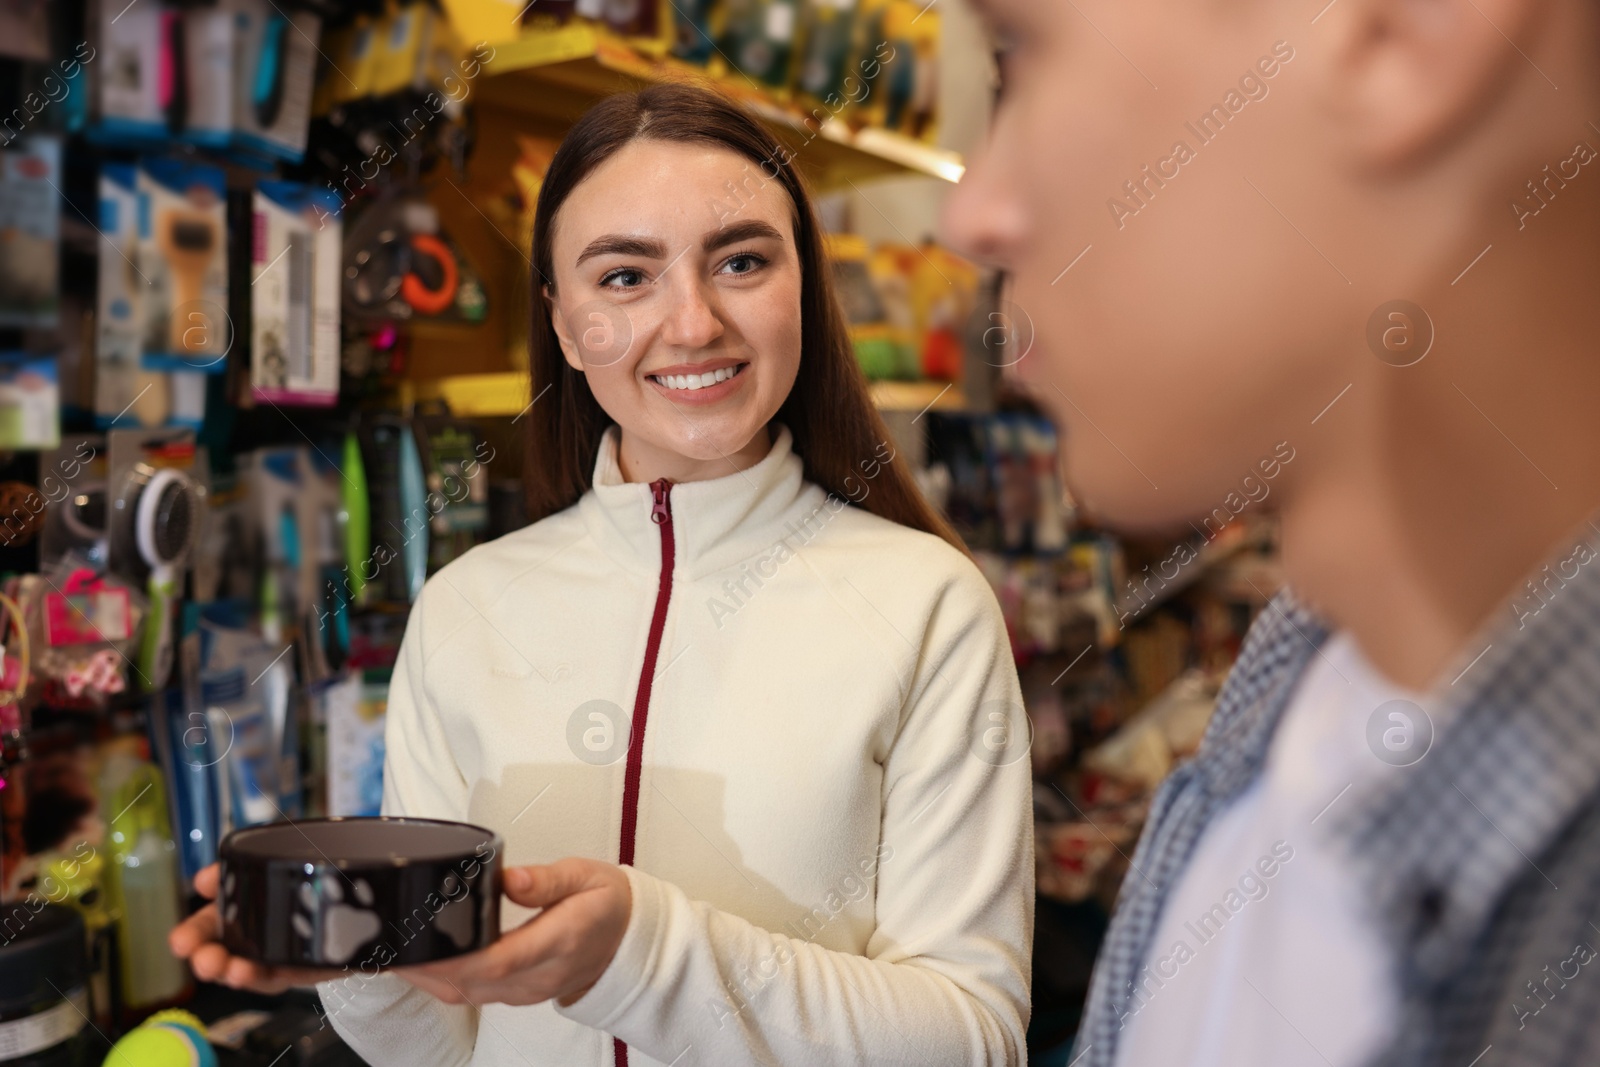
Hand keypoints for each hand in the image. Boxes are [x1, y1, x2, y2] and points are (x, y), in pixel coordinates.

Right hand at [168, 864, 347, 992]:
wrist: (350, 897)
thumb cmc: (299, 878)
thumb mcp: (266, 866)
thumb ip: (235, 871)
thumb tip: (202, 879)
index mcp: (235, 916)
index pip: (206, 929)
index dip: (191, 936)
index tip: (180, 940)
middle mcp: (252, 943)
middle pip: (223, 957)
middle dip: (210, 960)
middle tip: (202, 960)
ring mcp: (279, 958)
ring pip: (253, 973)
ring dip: (240, 973)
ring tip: (234, 972)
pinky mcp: (310, 967)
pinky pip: (292, 975)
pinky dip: (279, 976)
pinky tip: (271, 973)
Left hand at [396, 857, 630, 1008]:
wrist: (628, 940)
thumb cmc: (607, 902)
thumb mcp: (587, 875)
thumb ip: (547, 879)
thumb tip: (509, 879)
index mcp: (560, 942)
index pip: (499, 960)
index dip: (453, 957)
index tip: (418, 941)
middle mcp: (540, 976)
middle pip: (471, 982)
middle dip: (423, 967)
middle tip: (385, 940)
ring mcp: (528, 992)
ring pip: (466, 994)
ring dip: (427, 977)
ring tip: (391, 949)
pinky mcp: (518, 995)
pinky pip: (471, 995)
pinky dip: (441, 981)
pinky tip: (420, 960)